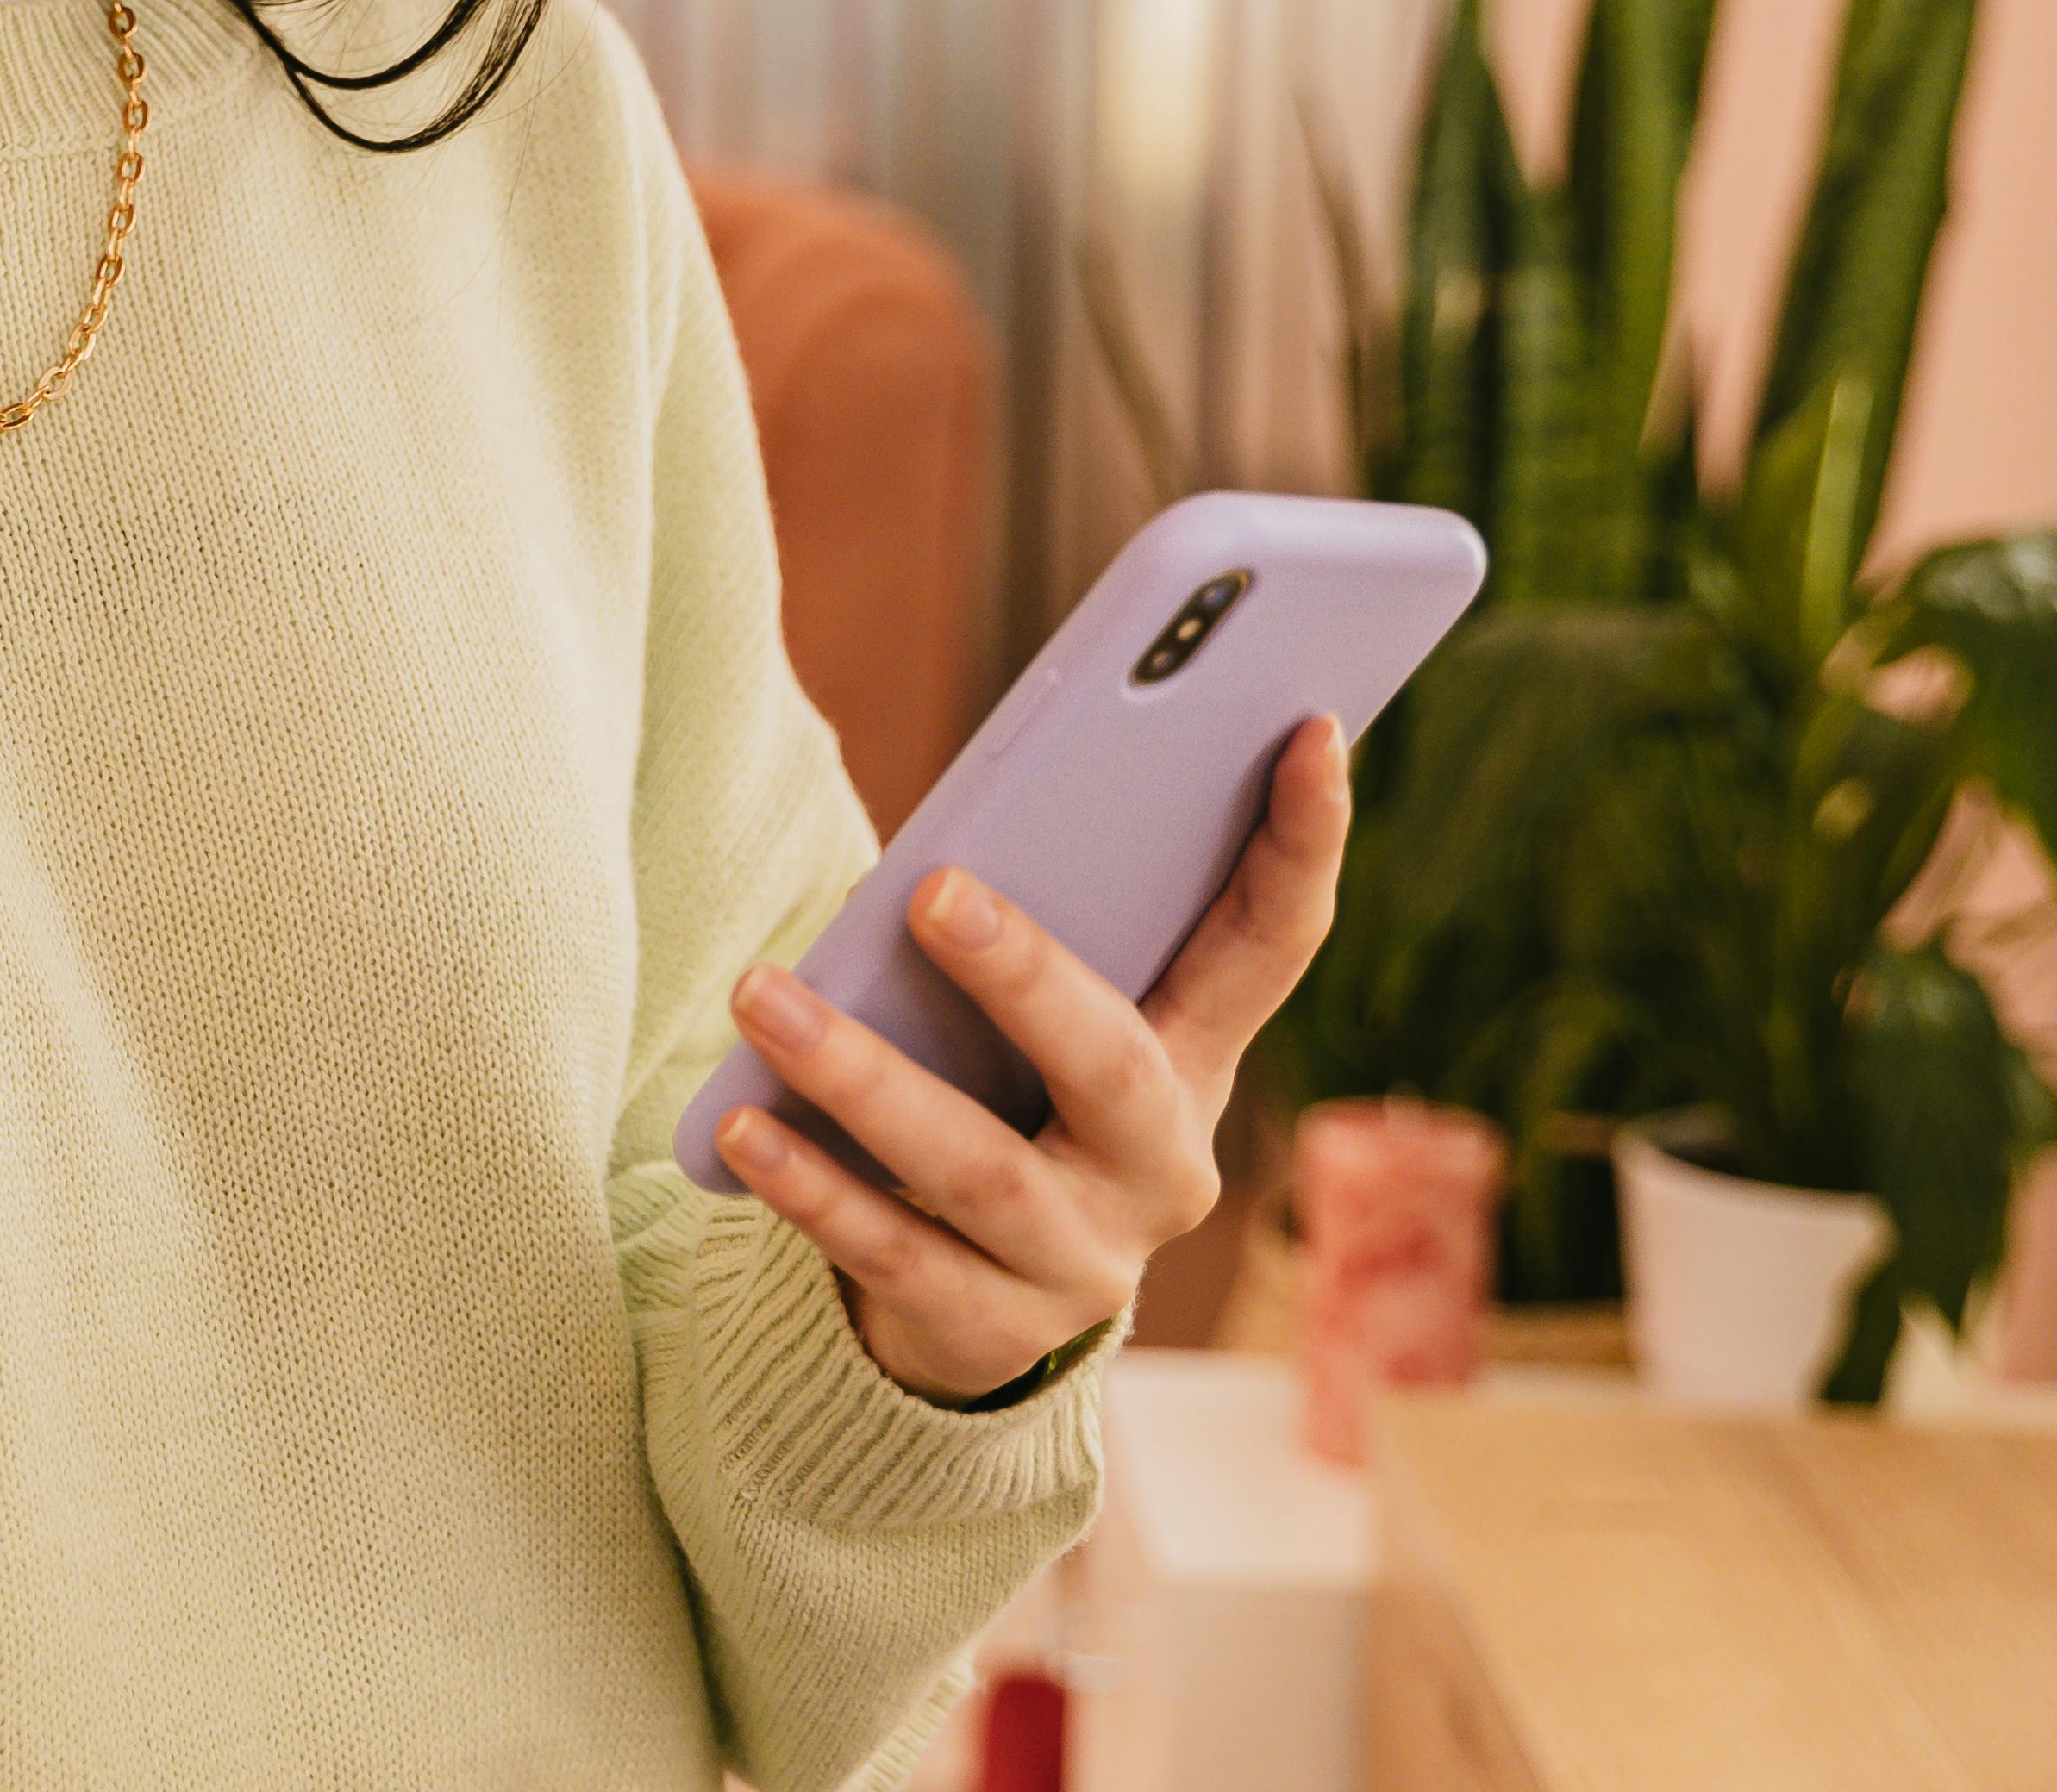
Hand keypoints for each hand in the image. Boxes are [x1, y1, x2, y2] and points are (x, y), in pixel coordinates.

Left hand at [711, 714, 1351, 1403]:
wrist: (967, 1298)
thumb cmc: (1000, 1096)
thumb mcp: (1038, 1021)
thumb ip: (1032, 939)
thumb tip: (942, 859)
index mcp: (1195, 1057)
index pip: (1273, 943)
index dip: (1305, 841)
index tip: (1311, 727)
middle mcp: (1163, 1166)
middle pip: (1113, 1064)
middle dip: (1026, 976)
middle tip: (934, 887)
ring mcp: (1087, 1260)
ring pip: (980, 1169)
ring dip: (862, 1077)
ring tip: (760, 996)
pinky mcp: (994, 1330)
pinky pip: (894, 1252)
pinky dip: (814, 1184)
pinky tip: (745, 1126)